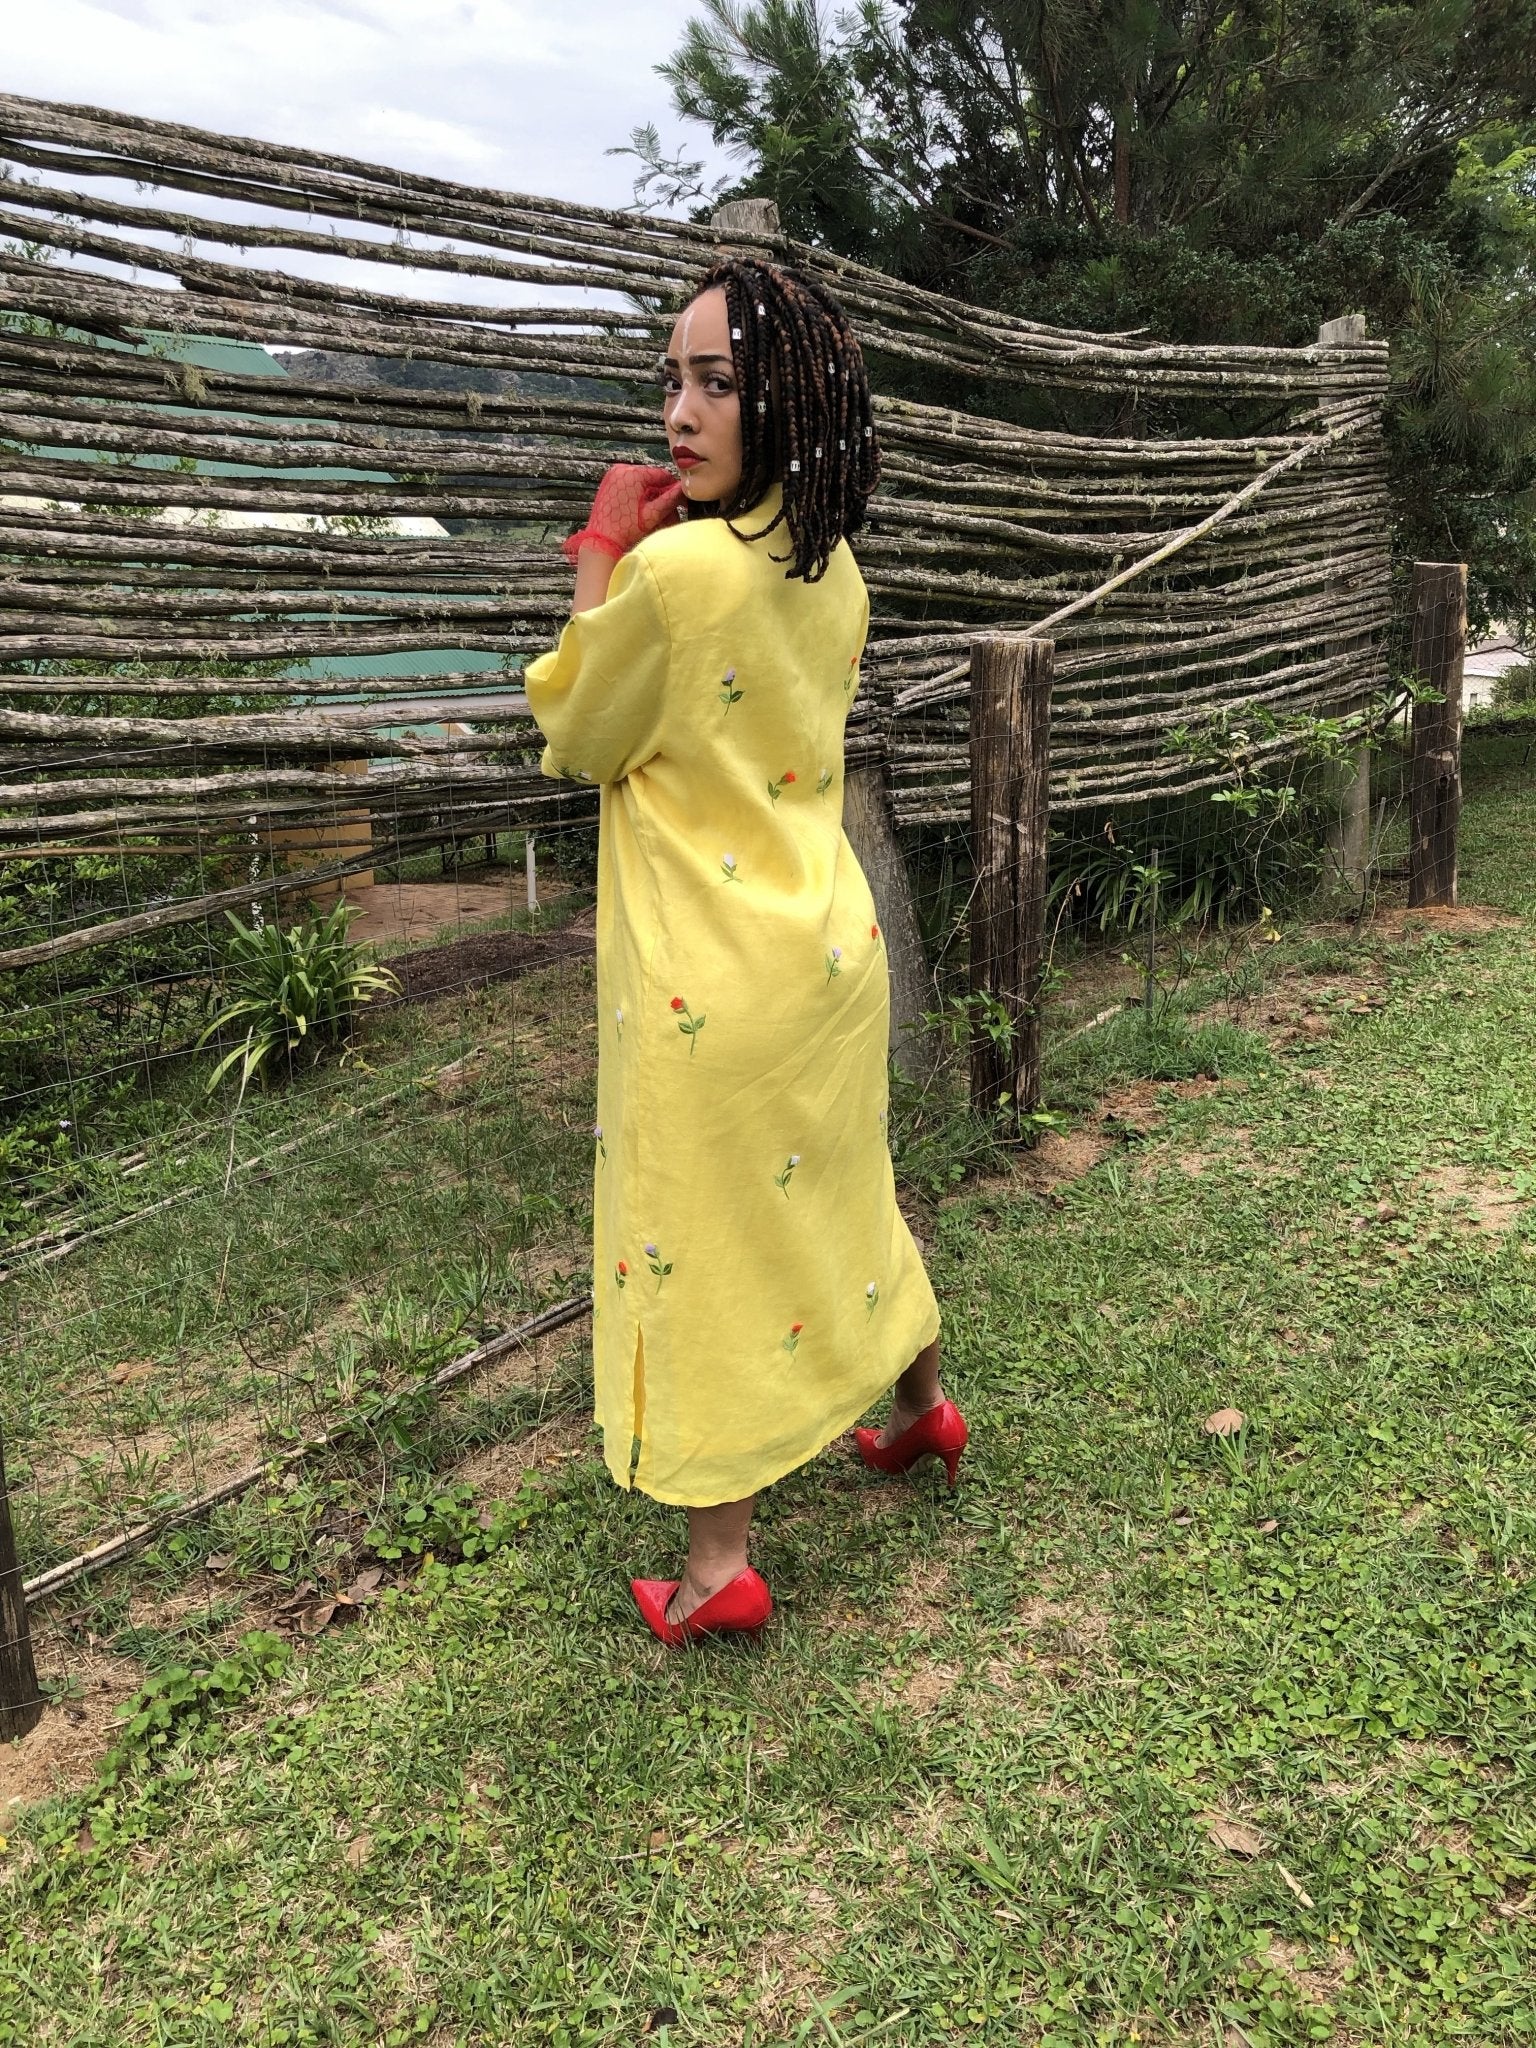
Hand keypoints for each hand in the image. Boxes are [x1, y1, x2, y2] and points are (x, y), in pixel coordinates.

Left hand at [563, 464, 686, 563]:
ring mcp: (613, 475)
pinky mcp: (608, 482)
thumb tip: (683, 489)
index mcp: (632, 474)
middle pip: (651, 477)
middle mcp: (621, 470)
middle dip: (659, 492)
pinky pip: (629, 483)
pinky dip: (637, 493)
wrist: (601, 541)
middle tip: (666, 510)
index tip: (678, 501)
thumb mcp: (651, 515)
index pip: (662, 474)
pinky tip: (639, 509)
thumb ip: (669, 500)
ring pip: (640, 481)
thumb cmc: (624, 530)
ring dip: (649, 493)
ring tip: (652, 512)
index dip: (672, 488)